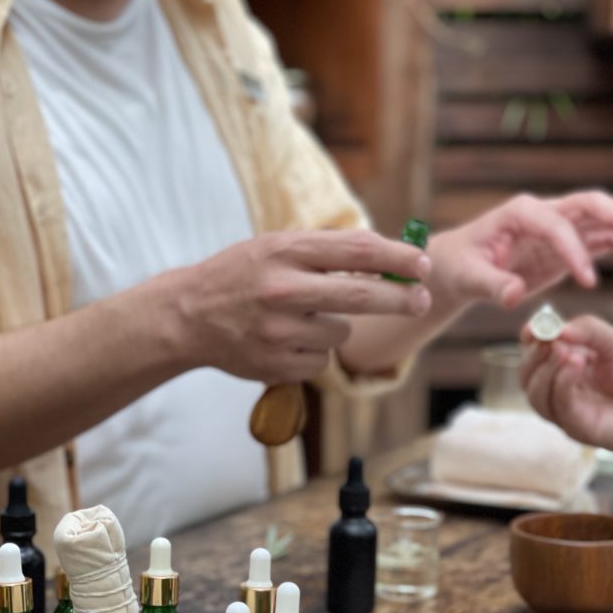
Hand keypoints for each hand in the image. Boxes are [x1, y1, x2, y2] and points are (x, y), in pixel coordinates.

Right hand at [175, 229, 431, 382]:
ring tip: (298, 318)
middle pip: (362, 295)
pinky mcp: (278, 364)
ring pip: (341, 333)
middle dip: (400, 298)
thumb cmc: (242, 276)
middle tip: (422, 300)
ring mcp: (280, 331)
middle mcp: (283, 289)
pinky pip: (321, 360)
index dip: (397, 257)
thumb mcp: (276, 247)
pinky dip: (313, 352)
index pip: (357, 250)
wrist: (188, 316)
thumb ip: (326, 252)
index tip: (424, 263)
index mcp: (285, 251)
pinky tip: (285, 341)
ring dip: (335, 327)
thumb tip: (390, 260)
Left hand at [427, 191, 612, 310]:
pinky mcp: (565, 246)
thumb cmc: (457, 266)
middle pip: (593, 206)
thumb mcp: (467, 278)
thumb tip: (513, 296)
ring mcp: (558, 228)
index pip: (558, 224)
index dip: (574, 252)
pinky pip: (600, 241)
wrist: (457, 266)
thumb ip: (491, 286)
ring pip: (604, 221)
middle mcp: (545, 213)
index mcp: (521, 213)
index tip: (586, 283)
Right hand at [520, 315, 612, 457]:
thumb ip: (587, 329)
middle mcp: (564, 389)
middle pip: (528, 375)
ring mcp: (569, 410)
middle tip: (550, 339)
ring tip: (566, 351)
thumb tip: (555, 328)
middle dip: (534, 354)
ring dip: (545, 369)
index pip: (537, 353)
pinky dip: (561, 383)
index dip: (531, 339)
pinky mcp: (577, 428)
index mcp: (571, 366)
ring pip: (535, 393)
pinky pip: (558, 406)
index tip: (534, 327)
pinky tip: (576, 366)